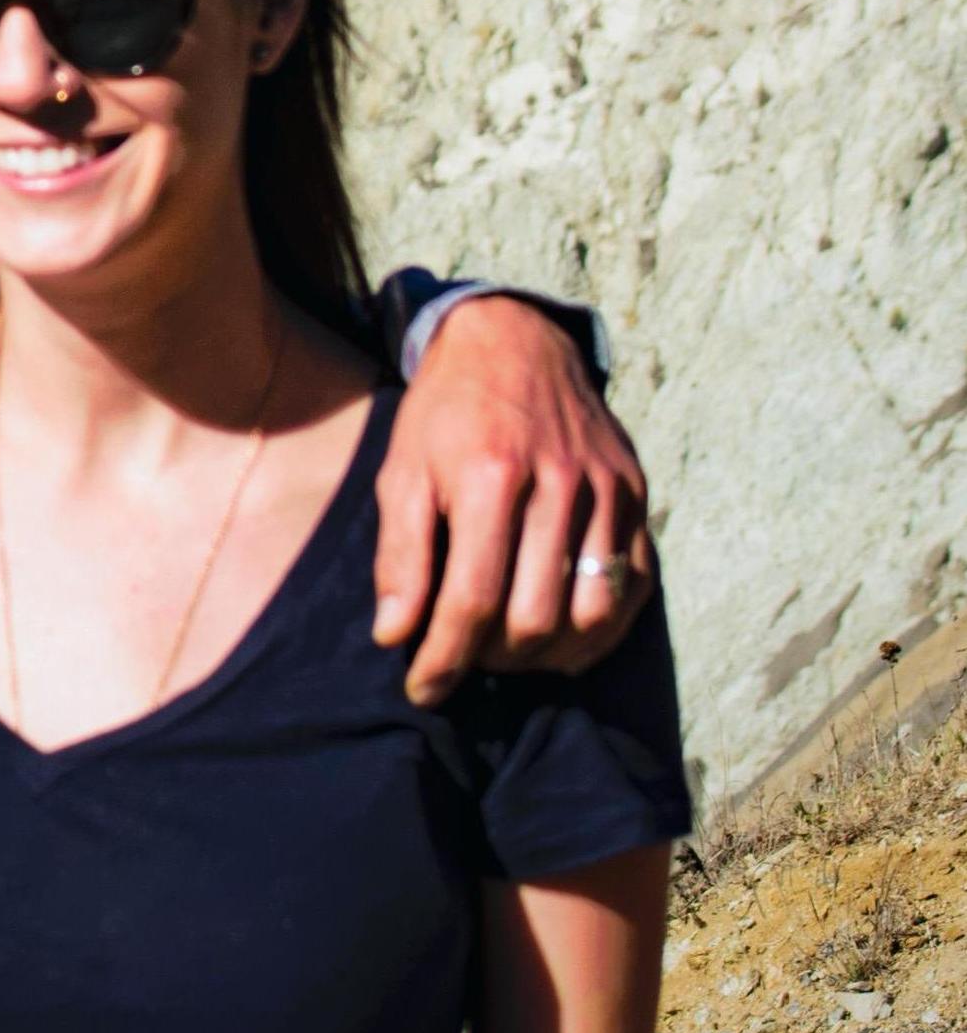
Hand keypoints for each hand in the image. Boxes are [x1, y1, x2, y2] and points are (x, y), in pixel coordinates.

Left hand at [373, 298, 651, 706]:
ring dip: (546, 657)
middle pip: (534, 618)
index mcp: (490, 477)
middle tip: (459, 661)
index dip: (444, 659)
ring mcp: (607, 493)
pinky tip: (559, 639)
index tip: (421, 690)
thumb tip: (395, 635)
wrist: (513, 343)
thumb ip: (400, 555)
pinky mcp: (637, 497)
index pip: (471, 599)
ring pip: (591, 615)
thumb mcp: (401, 471)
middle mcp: (558, 487)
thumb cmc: (445, 414)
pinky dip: (598, 632)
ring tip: (504, 654)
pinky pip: (634, 589)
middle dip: (490, 661)